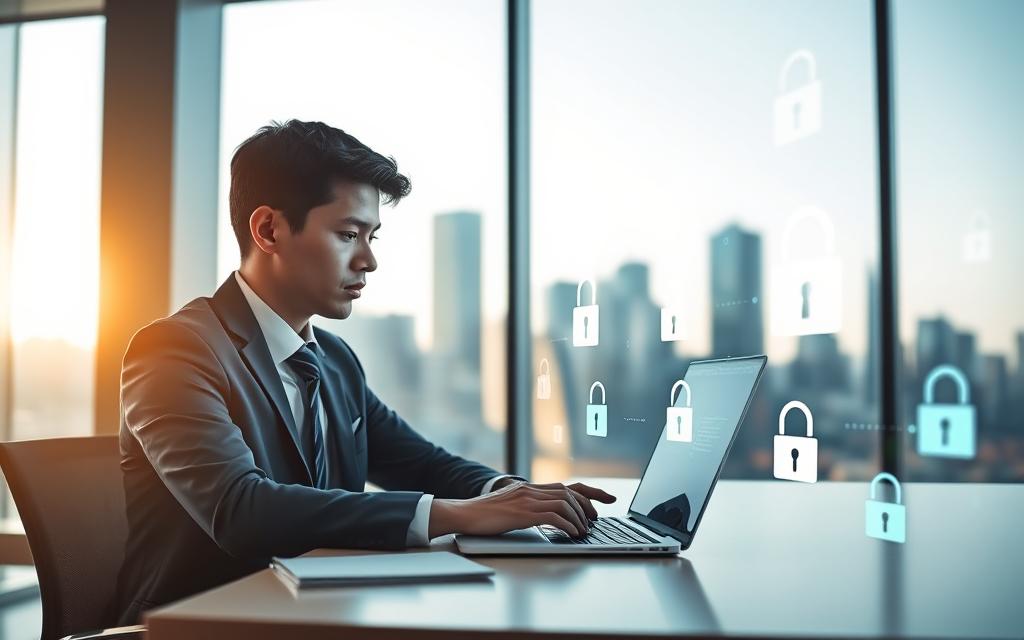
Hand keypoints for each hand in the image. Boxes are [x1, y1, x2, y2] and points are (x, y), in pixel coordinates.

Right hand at [428, 481, 616, 539]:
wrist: (463, 514)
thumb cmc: (483, 515)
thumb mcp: (509, 507)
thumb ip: (527, 507)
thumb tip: (547, 518)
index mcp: (529, 488)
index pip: (566, 486)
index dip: (590, 491)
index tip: (607, 498)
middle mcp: (531, 489)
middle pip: (570, 492)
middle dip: (590, 505)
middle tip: (597, 519)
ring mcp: (527, 499)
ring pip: (564, 503)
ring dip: (579, 518)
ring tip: (584, 531)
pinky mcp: (522, 512)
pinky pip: (553, 516)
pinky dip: (567, 525)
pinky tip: (573, 533)